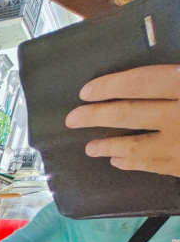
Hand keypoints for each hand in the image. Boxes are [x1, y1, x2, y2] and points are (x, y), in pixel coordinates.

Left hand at [65, 65, 179, 177]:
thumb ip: (174, 77)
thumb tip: (149, 77)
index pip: (140, 83)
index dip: (110, 86)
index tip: (86, 92)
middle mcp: (179, 117)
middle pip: (129, 114)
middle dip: (96, 116)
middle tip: (72, 120)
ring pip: (136, 145)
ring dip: (109, 146)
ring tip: (89, 148)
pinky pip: (152, 165)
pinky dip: (132, 163)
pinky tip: (117, 161)